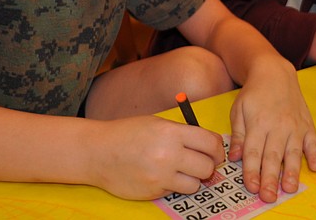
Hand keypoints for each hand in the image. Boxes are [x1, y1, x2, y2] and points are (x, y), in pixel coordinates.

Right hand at [90, 115, 224, 199]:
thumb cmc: (128, 134)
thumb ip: (184, 133)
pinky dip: (173, 185)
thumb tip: (209, 144)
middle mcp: (168, 155)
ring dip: (192, 178)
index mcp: (172, 133)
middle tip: (201, 162)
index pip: (210, 143)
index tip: (216, 151)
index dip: (217, 148)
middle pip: (207, 167)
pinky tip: (161, 175)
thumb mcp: (158, 124)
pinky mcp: (153, 192)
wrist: (99, 152)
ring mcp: (160, 176)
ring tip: (180, 170)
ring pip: (195, 184)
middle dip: (208, 165)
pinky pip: (175, 191)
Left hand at [227, 58, 315, 202]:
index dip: (251, 171)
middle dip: (270, 178)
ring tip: (290, 188)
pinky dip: (314, 154)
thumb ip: (238, 135)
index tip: (251, 187)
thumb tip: (234, 157)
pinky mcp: (307, 125)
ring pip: (293, 152)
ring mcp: (294, 126)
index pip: (253, 152)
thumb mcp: (238, 110)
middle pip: (272, 156)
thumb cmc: (254, 94)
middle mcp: (277, 126)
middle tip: (269, 196)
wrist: (275, 72)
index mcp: (257, 123)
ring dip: (292, 172)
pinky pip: (312, 142)